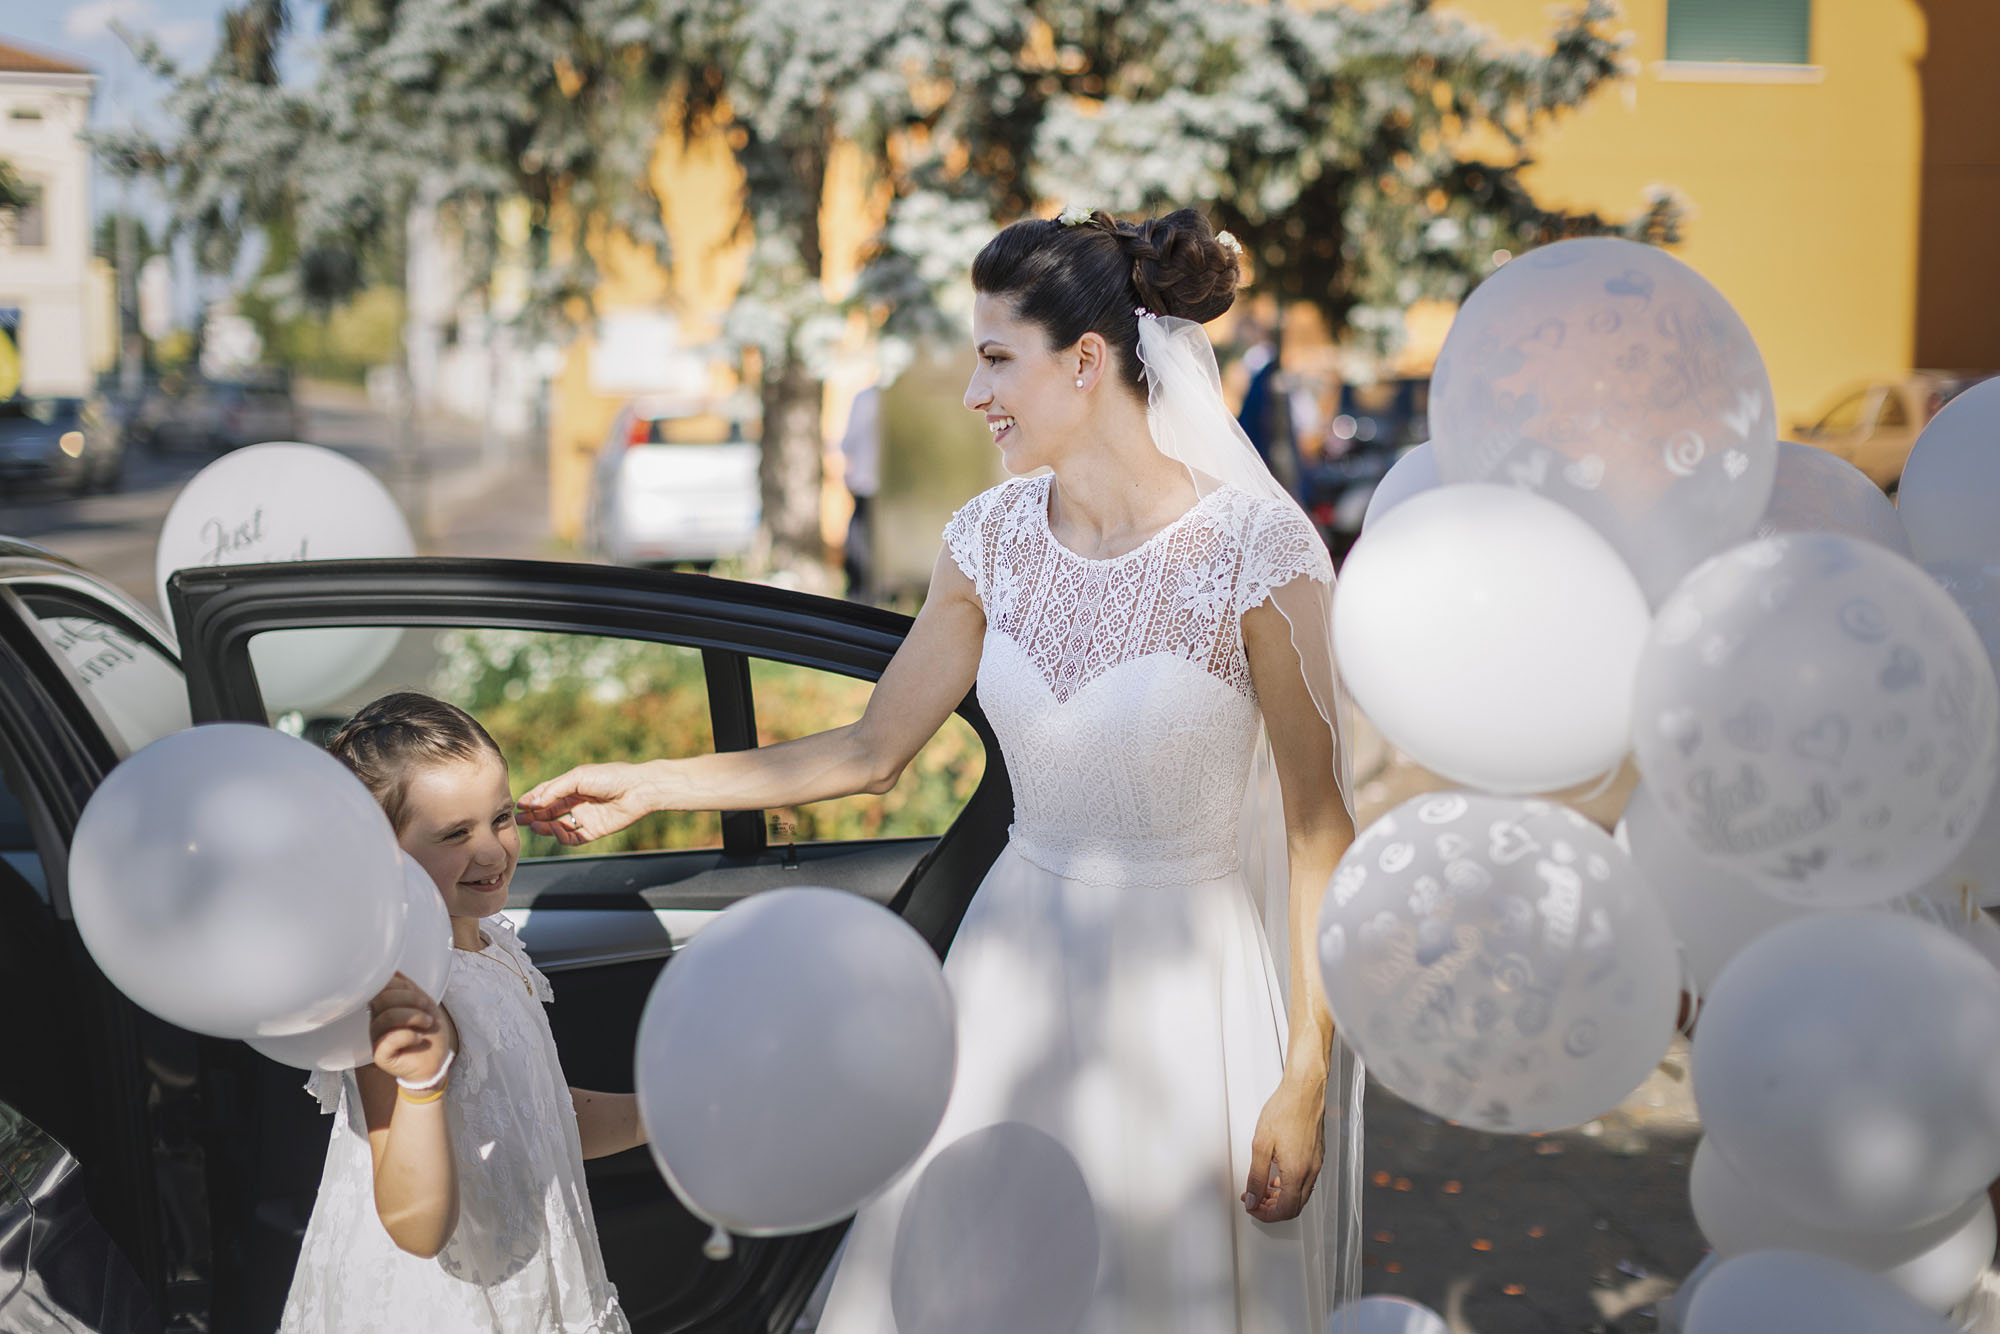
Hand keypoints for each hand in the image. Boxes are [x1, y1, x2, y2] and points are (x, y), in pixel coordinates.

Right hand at [369, 972, 450, 1085]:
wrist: (435, 1061)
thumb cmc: (429, 1033)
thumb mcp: (424, 1005)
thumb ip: (409, 988)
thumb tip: (394, 969)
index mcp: (384, 1007)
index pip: (384, 986)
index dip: (406, 987)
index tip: (423, 998)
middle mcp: (376, 1020)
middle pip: (383, 998)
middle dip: (412, 1000)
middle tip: (427, 1012)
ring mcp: (376, 1038)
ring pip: (387, 1016)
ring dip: (414, 1017)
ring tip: (427, 1024)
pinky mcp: (380, 1055)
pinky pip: (387, 1040)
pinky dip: (408, 1036)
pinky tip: (418, 1039)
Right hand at [517, 762, 657, 844]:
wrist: (638, 789)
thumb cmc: (610, 777)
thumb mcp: (577, 777)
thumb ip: (554, 790)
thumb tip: (533, 803)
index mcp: (573, 785)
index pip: (547, 793)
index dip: (532, 799)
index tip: (519, 805)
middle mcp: (577, 801)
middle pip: (550, 811)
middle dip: (534, 815)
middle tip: (519, 820)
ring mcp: (585, 816)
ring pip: (558, 825)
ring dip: (545, 826)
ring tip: (534, 825)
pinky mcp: (594, 830)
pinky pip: (573, 837)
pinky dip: (562, 836)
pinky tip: (554, 830)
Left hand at [1243, 1068, 1326, 1222]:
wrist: (1304, 1091)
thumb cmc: (1285, 1110)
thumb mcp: (1260, 1146)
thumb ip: (1256, 1176)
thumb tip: (1252, 1197)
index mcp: (1297, 1172)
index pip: (1284, 1210)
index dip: (1266, 1214)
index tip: (1252, 1207)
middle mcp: (1310, 1171)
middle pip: (1295, 1206)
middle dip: (1273, 1209)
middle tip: (1256, 1201)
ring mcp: (1316, 1163)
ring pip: (1301, 1194)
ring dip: (1282, 1197)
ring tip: (1263, 1188)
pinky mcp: (1318, 1155)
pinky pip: (1306, 1180)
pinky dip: (1290, 1185)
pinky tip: (1277, 1174)